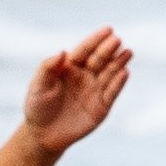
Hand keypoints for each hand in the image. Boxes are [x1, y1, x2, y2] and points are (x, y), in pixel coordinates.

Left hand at [23, 30, 132, 156]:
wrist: (44, 135)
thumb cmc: (38, 107)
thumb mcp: (38, 86)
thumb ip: (47, 67)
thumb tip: (62, 51)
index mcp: (70, 67)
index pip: (85, 50)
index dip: (96, 39)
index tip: (108, 29)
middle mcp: (85, 76)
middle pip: (99, 59)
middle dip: (108, 49)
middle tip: (117, 40)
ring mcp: (94, 90)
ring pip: (109, 73)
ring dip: (119, 62)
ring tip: (128, 52)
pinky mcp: (102, 106)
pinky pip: (112, 92)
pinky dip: (119, 83)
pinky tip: (125, 72)